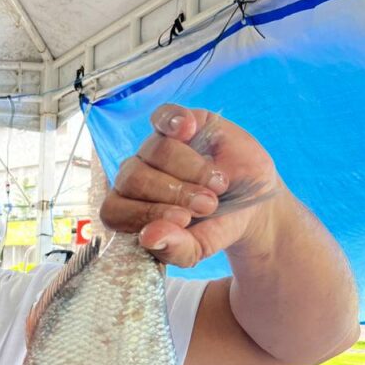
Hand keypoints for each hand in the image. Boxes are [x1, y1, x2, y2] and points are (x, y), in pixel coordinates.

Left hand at [100, 105, 280, 267]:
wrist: (251, 203)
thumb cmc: (216, 227)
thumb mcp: (200, 247)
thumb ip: (175, 249)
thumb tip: (148, 237)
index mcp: (128, 212)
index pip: (113, 211)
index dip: (146, 214)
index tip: (185, 219)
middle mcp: (133, 179)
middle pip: (133, 178)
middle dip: (175, 193)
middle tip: (209, 205)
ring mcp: (152, 149)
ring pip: (154, 150)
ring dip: (190, 169)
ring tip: (218, 184)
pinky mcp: (176, 125)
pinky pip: (162, 116)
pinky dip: (173, 120)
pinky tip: (188, 129)